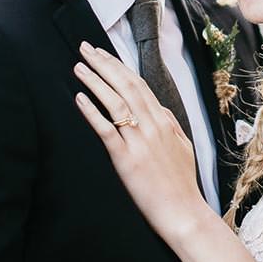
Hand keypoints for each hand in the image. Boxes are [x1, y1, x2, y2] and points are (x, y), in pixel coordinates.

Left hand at [72, 44, 202, 238]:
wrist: (184, 213)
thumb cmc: (182, 183)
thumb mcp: (183, 147)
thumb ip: (171, 126)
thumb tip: (160, 109)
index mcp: (164, 122)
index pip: (138, 85)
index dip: (119, 67)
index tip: (103, 53)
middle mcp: (152, 126)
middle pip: (125, 86)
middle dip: (104, 64)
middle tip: (85, 48)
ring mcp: (139, 141)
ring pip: (115, 102)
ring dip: (96, 81)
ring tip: (79, 67)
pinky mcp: (126, 159)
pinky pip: (106, 130)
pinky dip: (92, 112)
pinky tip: (79, 99)